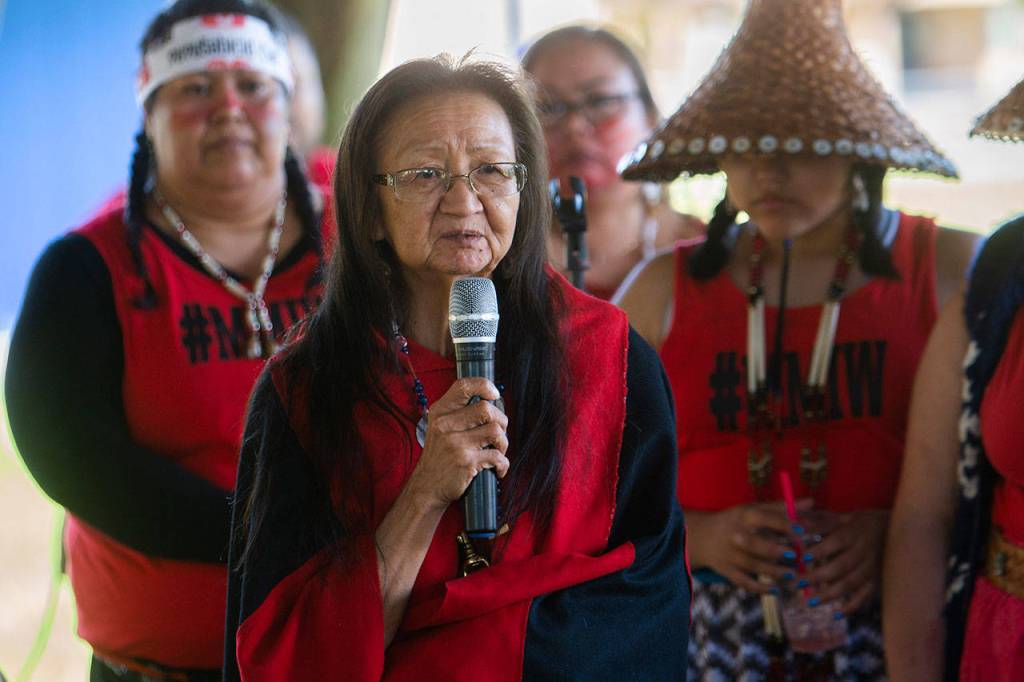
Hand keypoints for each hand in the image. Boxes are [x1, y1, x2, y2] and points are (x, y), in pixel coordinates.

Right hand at [404, 377, 508, 510]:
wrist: (427, 488)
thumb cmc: (439, 457)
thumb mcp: (439, 429)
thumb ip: (459, 414)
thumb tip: (492, 402)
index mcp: (440, 412)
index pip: (463, 386)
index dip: (484, 385)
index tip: (494, 395)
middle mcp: (446, 425)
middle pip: (486, 408)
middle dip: (501, 421)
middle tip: (498, 434)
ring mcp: (456, 443)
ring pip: (495, 431)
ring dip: (504, 443)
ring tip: (498, 451)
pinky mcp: (466, 462)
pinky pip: (497, 456)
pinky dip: (503, 464)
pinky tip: (497, 468)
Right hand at [691, 499, 812, 592]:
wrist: (702, 536)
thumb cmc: (736, 520)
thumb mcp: (754, 509)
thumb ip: (782, 508)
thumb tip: (811, 502)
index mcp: (744, 516)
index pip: (765, 518)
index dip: (785, 525)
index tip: (803, 533)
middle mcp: (735, 534)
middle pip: (756, 544)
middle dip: (776, 551)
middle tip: (797, 556)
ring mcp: (730, 554)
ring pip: (753, 566)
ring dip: (774, 572)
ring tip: (791, 575)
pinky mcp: (726, 570)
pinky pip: (744, 582)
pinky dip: (759, 588)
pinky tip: (775, 590)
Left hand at [804, 509, 888, 612]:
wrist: (896, 532)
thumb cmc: (861, 523)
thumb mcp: (843, 517)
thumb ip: (820, 522)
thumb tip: (795, 524)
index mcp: (853, 533)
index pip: (836, 541)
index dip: (820, 550)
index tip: (803, 558)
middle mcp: (863, 551)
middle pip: (841, 566)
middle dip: (818, 576)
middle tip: (797, 584)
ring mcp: (871, 567)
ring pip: (851, 583)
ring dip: (830, 594)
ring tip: (810, 602)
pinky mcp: (877, 580)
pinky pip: (866, 595)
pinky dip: (852, 606)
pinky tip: (837, 614)